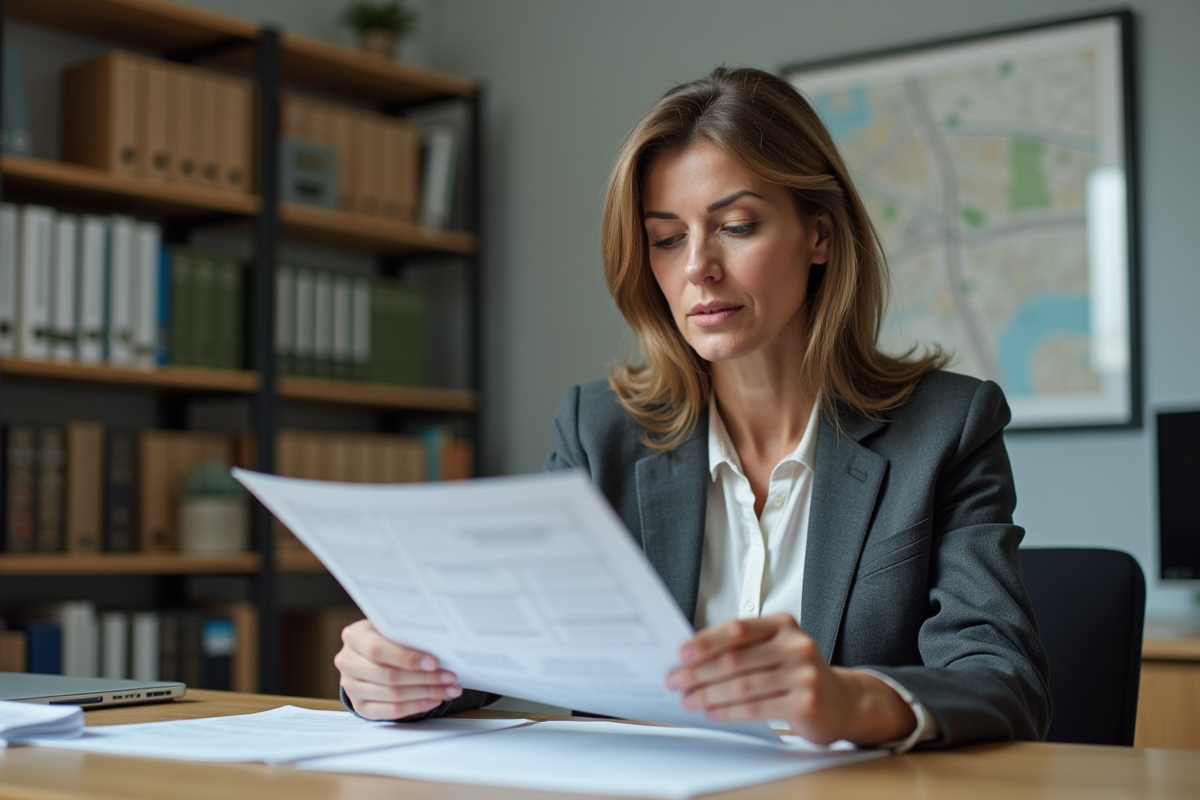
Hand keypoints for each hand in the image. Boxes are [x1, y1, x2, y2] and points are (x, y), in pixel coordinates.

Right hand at [335, 619, 462, 719]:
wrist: (366, 653)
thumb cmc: (385, 636)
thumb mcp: (390, 627)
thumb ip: (407, 633)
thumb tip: (441, 645)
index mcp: (354, 636)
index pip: (378, 650)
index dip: (407, 658)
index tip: (434, 662)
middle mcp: (347, 662)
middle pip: (389, 676)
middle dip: (425, 678)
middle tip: (450, 677)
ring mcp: (351, 687)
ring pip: (392, 695)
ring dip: (426, 693)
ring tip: (449, 689)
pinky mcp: (360, 706)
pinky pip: (390, 711)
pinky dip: (416, 706)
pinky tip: (433, 700)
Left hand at [664, 613, 915, 744]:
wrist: (843, 701)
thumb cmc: (797, 672)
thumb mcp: (775, 648)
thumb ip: (742, 648)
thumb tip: (691, 656)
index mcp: (783, 624)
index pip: (736, 629)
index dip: (704, 642)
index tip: (680, 654)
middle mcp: (796, 645)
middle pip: (735, 659)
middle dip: (698, 672)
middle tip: (675, 680)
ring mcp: (803, 674)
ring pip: (742, 686)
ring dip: (708, 694)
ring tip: (688, 699)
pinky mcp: (805, 703)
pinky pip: (756, 708)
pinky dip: (728, 711)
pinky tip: (711, 712)